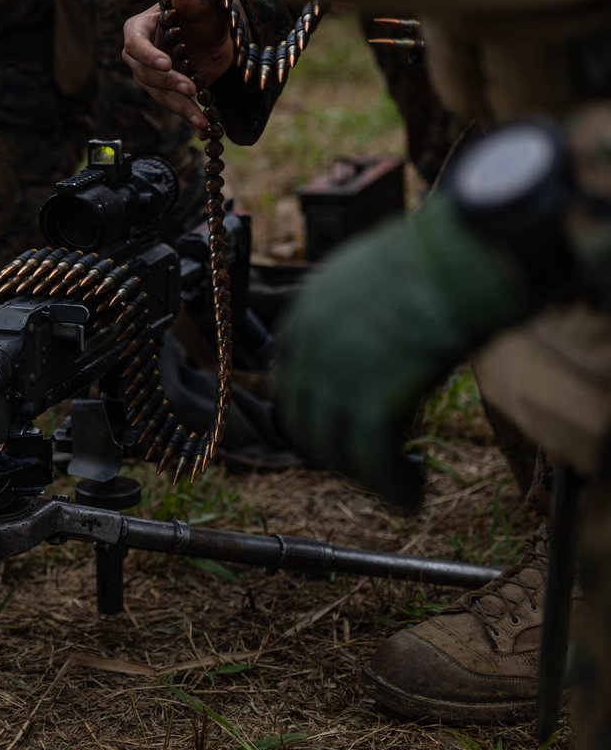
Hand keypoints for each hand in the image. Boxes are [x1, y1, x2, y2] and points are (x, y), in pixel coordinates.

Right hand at [121, 0, 233, 136]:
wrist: (214, 35)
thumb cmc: (201, 14)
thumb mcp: (200, 5)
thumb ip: (190, 0)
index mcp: (138, 29)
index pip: (135, 44)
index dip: (148, 55)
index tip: (166, 63)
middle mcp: (138, 56)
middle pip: (145, 75)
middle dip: (168, 83)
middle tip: (190, 88)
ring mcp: (150, 76)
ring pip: (159, 95)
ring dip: (180, 108)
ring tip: (201, 120)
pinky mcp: (165, 92)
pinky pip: (174, 106)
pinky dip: (189, 117)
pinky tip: (202, 128)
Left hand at [275, 195, 540, 509]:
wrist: (458, 255)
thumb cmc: (432, 258)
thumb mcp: (368, 279)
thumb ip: (354, 317)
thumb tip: (371, 348)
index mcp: (303, 314)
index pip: (291, 380)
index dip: (317, 410)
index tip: (342, 426)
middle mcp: (308, 348)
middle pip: (304, 420)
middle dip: (335, 448)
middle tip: (371, 463)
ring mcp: (334, 376)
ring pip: (334, 448)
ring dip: (366, 475)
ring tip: (403, 484)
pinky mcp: (370, 402)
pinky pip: (371, 460)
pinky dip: (391, 485)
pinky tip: (412, 493)